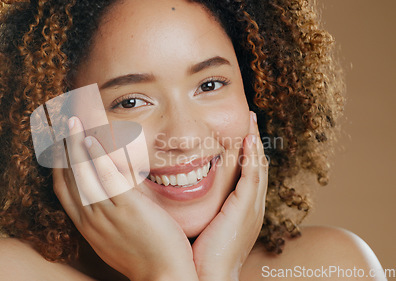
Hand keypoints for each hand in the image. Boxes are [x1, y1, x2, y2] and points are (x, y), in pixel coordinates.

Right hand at [53, 116, 198, 280]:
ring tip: (71, 122)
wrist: (163, 277)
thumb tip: (111, 194)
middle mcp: (90, 219)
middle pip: (67, 178)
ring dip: (74, 144)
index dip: (57, 166)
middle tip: (59, 125)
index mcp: (87, 226)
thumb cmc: (144, 256)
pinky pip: (105, 176)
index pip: (63, 190)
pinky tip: (90, 139)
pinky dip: (94, 156)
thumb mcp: (116, 237)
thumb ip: (109, 215)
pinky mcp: (127, 208)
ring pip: (82, 173)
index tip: (57, 147)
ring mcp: (107, 213)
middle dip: (60, 149)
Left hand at [191, 111, 267, 280]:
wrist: (204, 279)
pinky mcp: (245, 209)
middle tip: (249, 118)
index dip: (243, 153)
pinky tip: (247, 138)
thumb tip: (171, 189)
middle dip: (252, 141)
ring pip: (257, 167)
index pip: (245, 175)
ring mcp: (251, 208)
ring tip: (250, 119)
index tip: (236, 133)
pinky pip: (252, 176)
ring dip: (254, 141)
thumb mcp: (197, 225)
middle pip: (256, 166)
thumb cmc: (195, 257)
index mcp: (240, 211)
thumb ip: (192, 206)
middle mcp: (251, 207)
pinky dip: (251, 156)